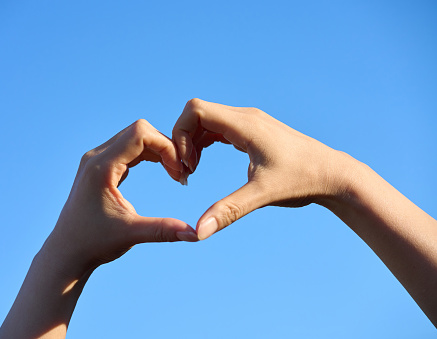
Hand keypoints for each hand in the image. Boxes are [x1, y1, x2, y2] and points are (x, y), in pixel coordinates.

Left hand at [45, 119, 197, 277]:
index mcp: (101, 167)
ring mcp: (97, 160)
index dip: (166, 146)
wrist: (67, 251)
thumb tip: (196, 235)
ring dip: (158, 150)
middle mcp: (97, 157)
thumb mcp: (131, 234)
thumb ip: (163, 230)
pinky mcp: (101, 166)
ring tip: (175, 174)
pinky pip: (129, 148)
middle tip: (181, 174)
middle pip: (139, 131)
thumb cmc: (94, 243)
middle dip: (165, 147)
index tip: (180, 171)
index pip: (140, 134)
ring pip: (135, 137)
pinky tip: (162, 170)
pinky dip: (149, 155)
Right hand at [173, 99, 341, 239]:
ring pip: (206, 120)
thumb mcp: (262, 195)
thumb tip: (199, 231)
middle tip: (185, 171)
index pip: (196, 110)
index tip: (185, 164)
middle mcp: (246, 117)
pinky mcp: (252, 131)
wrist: (333, 174)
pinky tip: (202, 162)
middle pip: (197, 113)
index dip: (180, 133)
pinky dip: (204, 142)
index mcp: (245, 125)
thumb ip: (228, 210)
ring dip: (192, 142)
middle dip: (182, 139)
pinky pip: (218, 128)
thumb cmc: (301, 181)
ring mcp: (249, 122)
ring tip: (192, 170)